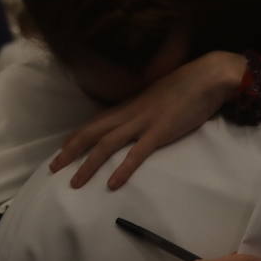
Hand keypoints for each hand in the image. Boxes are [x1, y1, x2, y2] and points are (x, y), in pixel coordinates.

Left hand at [52, 51, 245, 189]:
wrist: (208, 76)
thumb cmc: (186, 86)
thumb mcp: (156, 97)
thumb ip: (143, 109)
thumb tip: (135, 122)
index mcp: (129, 106)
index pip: (94, 122)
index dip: (75, 137)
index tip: (60, 150)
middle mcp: (129, 113)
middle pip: (91, 133)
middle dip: (69, 151)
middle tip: (52, 169)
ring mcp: (143, 122)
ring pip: (106, 144)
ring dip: (88, 165)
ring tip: (74, 184)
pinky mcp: (161, 132)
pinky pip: (137, 153)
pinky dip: (123, 169)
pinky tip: (112, 184)